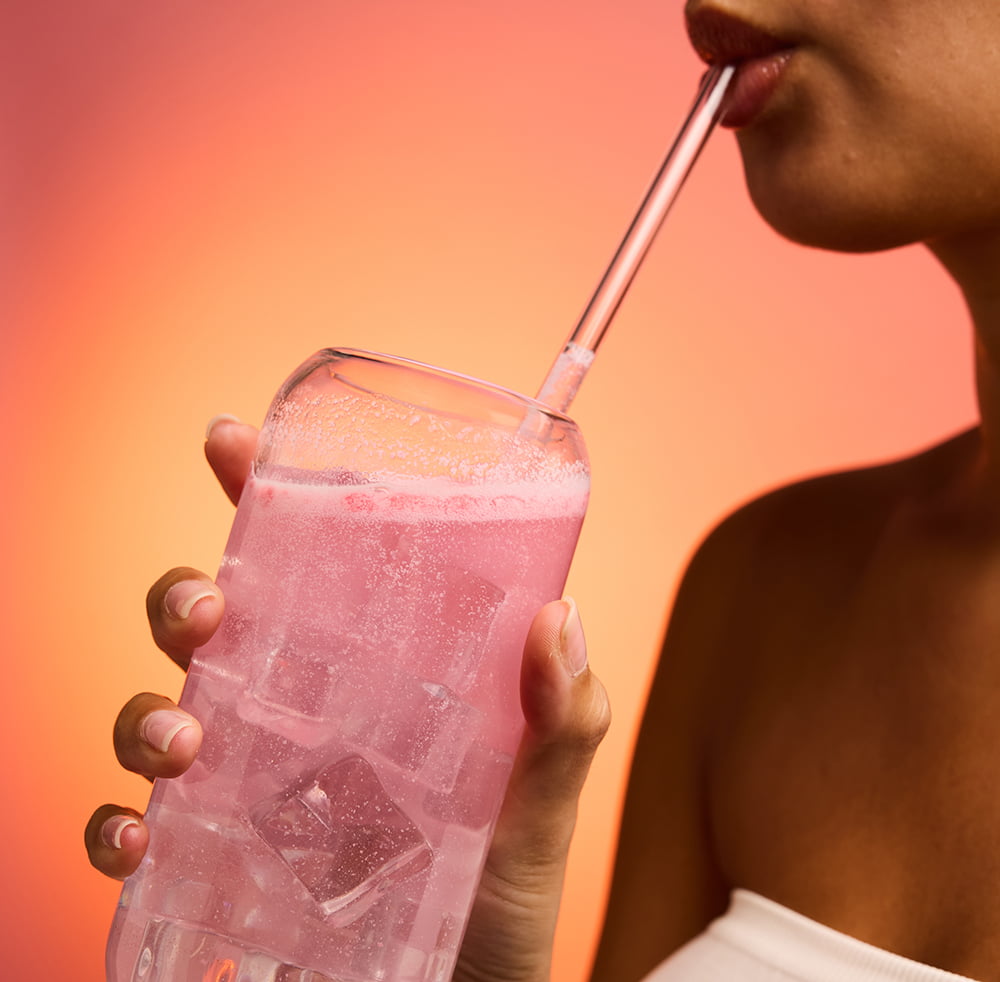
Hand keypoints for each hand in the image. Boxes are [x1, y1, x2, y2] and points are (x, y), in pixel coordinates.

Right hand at [85, 416, 610, 981]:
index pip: (309, 559)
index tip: (228, 442)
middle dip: (183, 596)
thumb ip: (563, 714)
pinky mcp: (221, 857)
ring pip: (159, 706)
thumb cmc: (506, 878)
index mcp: (371, 663)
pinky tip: (138, 834)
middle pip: (212, 619)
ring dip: (145, 711)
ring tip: (186, 740)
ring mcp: (253, 779)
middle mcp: (300, 707)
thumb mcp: (544, 792)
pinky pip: (142, 827)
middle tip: (208, 613)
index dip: (260, 492)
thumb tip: (558, 614)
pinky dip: (118, 824)